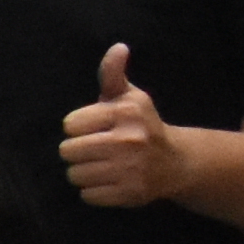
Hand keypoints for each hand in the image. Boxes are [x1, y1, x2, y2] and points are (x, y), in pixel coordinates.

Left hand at [61, 43, 189, 210]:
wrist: (175, 162)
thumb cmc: (142, 125)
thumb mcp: (129, 96)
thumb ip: (113, 73)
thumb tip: (118, 48)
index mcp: (126, 113)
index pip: (70, 124)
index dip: (78, 127)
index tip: (95, 128)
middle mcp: (129, 140)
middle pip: (68, 151)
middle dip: (77, 151)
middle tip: (96, 149)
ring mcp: (130, 169)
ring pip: (75, 174)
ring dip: (84, 172)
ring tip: (103, 165)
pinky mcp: (130, 193)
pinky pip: (88, 195)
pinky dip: (94, 191)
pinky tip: (110, 180)